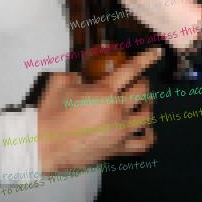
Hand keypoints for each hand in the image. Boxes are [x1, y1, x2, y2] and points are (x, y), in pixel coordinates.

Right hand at [38, 48, 161, 173]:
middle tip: (138, 80)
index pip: (131, 70)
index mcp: (104, 92)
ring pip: (147, 116)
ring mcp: (120, 132)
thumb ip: (77, 73)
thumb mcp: (61, 82)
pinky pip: (143, 143)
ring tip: (144, 101)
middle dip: (142, 82)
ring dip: (148, 105)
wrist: (43, 145)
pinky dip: (148, 133)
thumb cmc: (50, 112)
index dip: (147, 58)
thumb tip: (85, 74)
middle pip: (143, 91)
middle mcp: (118, 111)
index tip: (158, 51)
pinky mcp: (118, 149)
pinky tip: (145, 127)